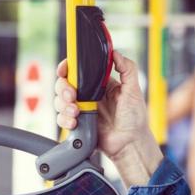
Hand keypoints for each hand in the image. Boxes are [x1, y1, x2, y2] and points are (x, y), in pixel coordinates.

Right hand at [54, 51, 162, 185]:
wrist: (130, 142)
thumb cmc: (135, 117)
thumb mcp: (134, 90)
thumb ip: (127, 69)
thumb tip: (115, 52)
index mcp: (101, 84)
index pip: (79, 71)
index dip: (68, 68)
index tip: (65, 69)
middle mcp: (89, 95)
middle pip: (64, 84)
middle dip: (63, 88)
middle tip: (72, 96)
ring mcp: (82, 109)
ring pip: (60, 101)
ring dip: (63, 105)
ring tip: (76, 112)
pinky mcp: (78, 123)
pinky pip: (61, 118)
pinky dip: (64, 119)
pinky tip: (75, 122)